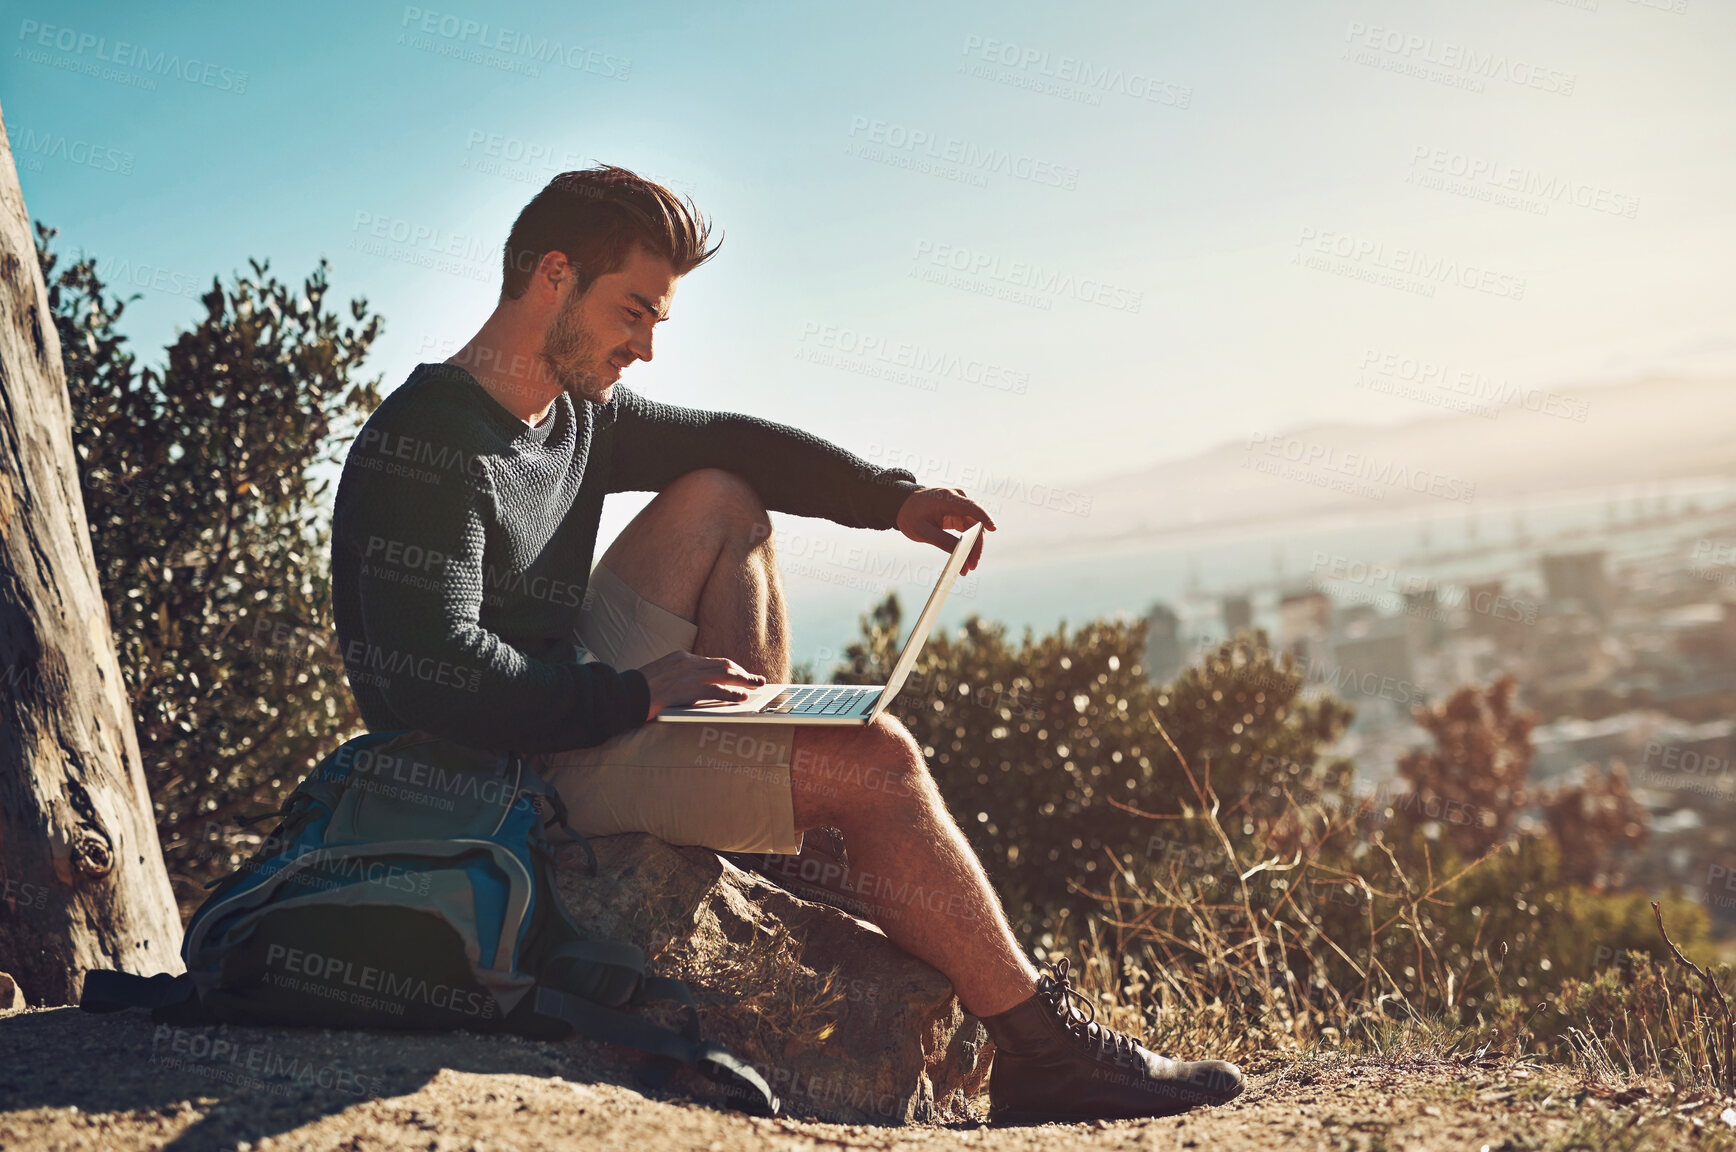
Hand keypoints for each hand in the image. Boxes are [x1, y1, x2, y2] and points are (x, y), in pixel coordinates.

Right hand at [635, 650, 766, 719]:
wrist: (622, 694)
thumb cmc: (637, 691)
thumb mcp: (660, 677)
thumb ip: (677, 679)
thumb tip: (692, 688)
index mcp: (680, 657)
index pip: (712, 661)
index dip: (730, 668)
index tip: (741, 674)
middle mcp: (686, 662)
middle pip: (723, 664)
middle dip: (743, 672)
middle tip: (757, 679)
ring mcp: (687, 674)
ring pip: (724, 673)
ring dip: (744, 680)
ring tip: (757, 685)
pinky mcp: (686, 688)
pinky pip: (716, 689)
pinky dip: (732, 693)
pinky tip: (742, 697)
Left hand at [895, 487, 995, 574]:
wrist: (903, 506)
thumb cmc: (910, 514)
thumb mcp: (921, 530)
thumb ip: (941, 540)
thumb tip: (959, 553)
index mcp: (947, 498)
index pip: (970, 507)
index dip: (983, 517)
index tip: (993, 528)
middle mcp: (958, 500)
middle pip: (975, 523)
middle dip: (975, 545)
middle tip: (971, 565)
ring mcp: (960, 508)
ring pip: (974, 529)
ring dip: (973, 548)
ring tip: (967, 568)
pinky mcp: (959, 516)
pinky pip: (969, 531)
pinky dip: (968, 545)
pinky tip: (965, 560)